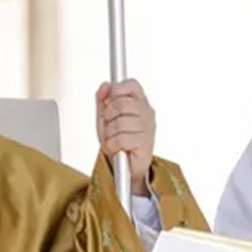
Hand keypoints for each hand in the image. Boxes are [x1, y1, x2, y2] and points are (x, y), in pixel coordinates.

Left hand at [95, 79, 154, 195]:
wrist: (126, 166)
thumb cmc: (118, 141)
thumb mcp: (105, 117)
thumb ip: (103, 99)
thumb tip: (105, 85)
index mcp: (139, 102)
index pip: (131, 85)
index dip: (117, 89)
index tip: (109, 98)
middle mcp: (147, 113)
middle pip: (121, 103)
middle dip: (108, 117)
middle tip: (110, 127)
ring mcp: (148, 128)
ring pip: (119, 122)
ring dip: (109, 134)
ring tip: (113, 140)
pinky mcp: (145, 143)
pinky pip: (120, 138)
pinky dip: (112, 145)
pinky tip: (117, 148)